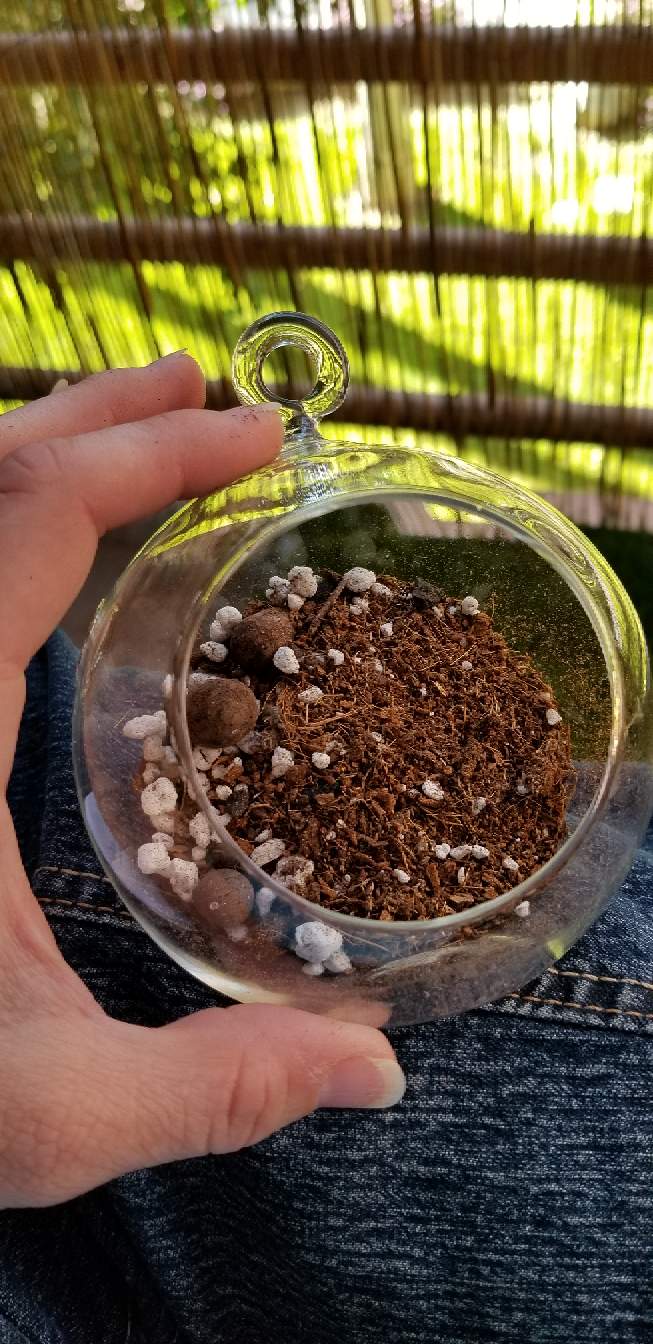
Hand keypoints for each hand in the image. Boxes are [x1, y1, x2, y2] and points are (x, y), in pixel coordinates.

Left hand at [0, 354, 404, 1208]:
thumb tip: (373, 1073)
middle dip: (101, 421)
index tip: (257, 436)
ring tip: (147, 434)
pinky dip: (15, 535)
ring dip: (48, 460)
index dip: (151, 457)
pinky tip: (64, 565)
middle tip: (205, 393)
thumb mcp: (44, 1110)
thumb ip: (206, 1092)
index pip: (35, 524)